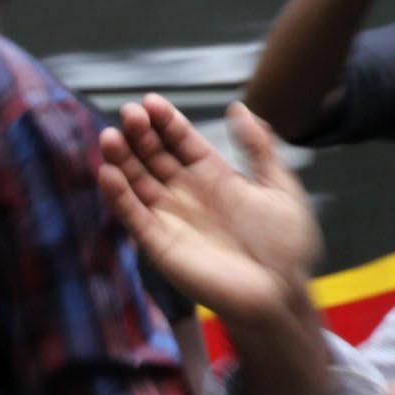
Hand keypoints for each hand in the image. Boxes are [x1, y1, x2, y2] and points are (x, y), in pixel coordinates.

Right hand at [98, 97, 325, 322]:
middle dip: (140, 135)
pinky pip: (134, 216)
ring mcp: (171, 217)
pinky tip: (108, 174)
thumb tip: (238, 107)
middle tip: (128, 113)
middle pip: (155, 157)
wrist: (281, 291)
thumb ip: (259, 148)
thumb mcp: (279, 188)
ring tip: (111, 137)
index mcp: (215, 175)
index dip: (167, 122)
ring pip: (138, 182)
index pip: (183, 141)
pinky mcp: (159, 244)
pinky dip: (119, 196)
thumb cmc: (285, 245)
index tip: (151, 102)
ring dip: (122, 160)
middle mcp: (187, 192)